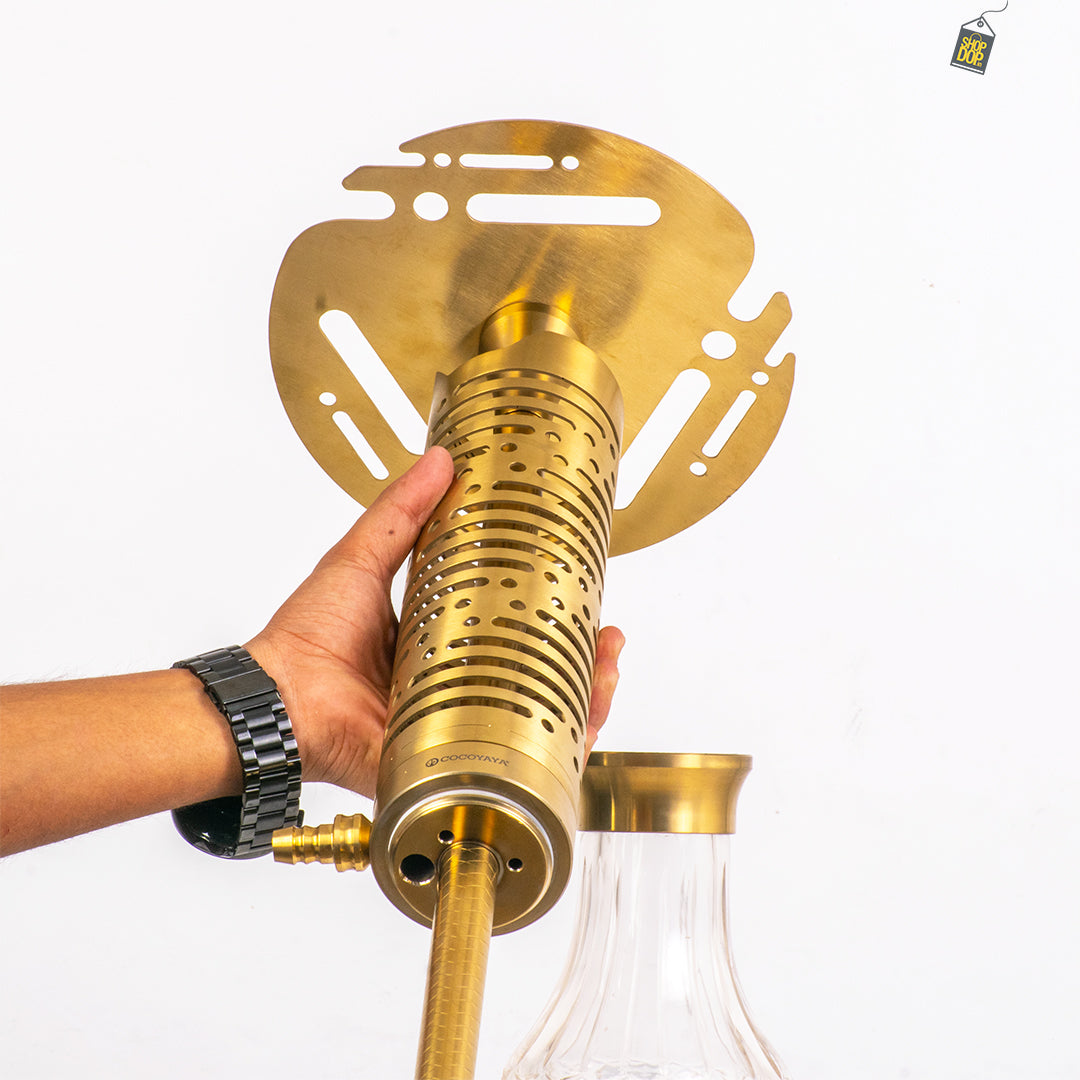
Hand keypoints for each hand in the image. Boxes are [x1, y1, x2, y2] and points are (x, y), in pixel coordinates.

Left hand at [247, 446, 624, 797]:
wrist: (279, 702)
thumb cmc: (305, 638)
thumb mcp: (360, 559)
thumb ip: (400, 513)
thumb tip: (439, 459)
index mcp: (436, 643)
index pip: (511, 629)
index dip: (552, 616)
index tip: (585, 594)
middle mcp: (452, 687)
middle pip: (535, 678)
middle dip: (585, 663)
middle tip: (609, 639)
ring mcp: (455, 729)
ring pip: (537, 721)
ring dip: (586, 701)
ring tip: (609, 672)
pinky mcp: (450, 763)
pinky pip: (513, 765)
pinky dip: (558, 753)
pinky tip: (586, 727)